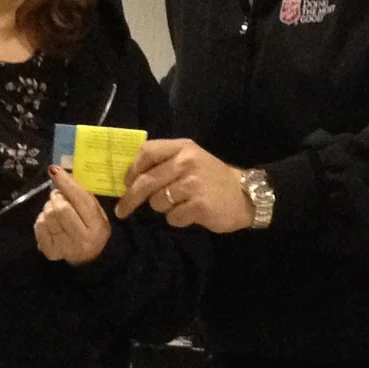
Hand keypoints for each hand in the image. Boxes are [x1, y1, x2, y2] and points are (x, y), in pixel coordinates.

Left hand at [34, 166, 111, 263]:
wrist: (89, 258)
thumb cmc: (92, 228)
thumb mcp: (96, 211)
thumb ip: (82, 195)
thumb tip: (60, 174)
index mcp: (97, 226)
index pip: (80, 200)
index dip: (66, 183)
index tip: (55, 170)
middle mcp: (82, 239)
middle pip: (60, 208)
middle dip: (56, 197)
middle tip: (59, 196)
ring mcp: (65, 247)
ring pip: (48, 216)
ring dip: (48, 207)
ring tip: (55, 209)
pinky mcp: (51, 252)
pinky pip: (39, 227)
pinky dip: (41, 219)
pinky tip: (49, 221)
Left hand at [116, 138, 253, 232]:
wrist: (246, 195)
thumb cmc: (213, 178)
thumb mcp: (192, 159)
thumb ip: (166, 162)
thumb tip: (131, 178)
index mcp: (183, 148)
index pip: (147, 151)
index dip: (132, 169)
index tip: (125, 183)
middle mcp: (187, 162)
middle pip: (146, 181)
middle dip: (130, 199)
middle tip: (122, 211)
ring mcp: (193, 184)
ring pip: (157, 202)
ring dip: (164, 208)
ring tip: (181, 204)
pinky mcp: (199, 205)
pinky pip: (173, 217)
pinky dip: (178, 219)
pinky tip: (192, 213)